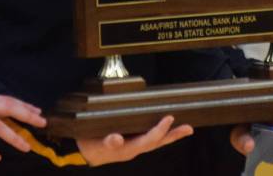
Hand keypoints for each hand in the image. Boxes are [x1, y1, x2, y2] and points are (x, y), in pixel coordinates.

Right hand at [77, 115, 192, 165]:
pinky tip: (168, 128)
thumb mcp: (95, 144)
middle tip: (188, 128)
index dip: (159, 130)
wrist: (83, 154)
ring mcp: (134, 146)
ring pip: (156, 142)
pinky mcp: (132, 142)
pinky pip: (150, 139)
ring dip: (171, 135)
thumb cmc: (90, 147)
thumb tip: (116, 139)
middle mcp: (134, 149)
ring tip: (186, 129)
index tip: (168, 118)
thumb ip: (106, 142)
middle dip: (173, 136)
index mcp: (128, 149)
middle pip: (157, 143)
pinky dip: (161, 134)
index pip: (148, 140)